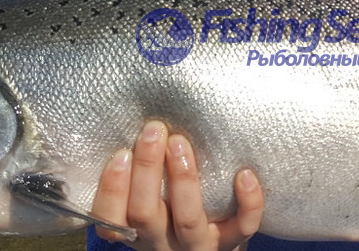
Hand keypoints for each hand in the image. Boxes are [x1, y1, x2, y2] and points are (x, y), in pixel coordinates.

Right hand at [91, 121, 263, 250]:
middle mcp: (161, 242)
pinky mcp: (230, 244)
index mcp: (134, 230)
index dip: (112, 189)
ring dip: (183, 178)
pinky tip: (244, 174)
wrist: (210, 245)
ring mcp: (197, 244)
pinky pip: (241, 227)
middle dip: (147, 169)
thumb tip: (138, 121)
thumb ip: (140, 174)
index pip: (111, 219)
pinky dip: (247, 202)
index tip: (121, 152)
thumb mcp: (148, 199)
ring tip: (180, 141)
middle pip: (145, 214)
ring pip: (188, 220)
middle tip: (154, 130)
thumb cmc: (171, 210)